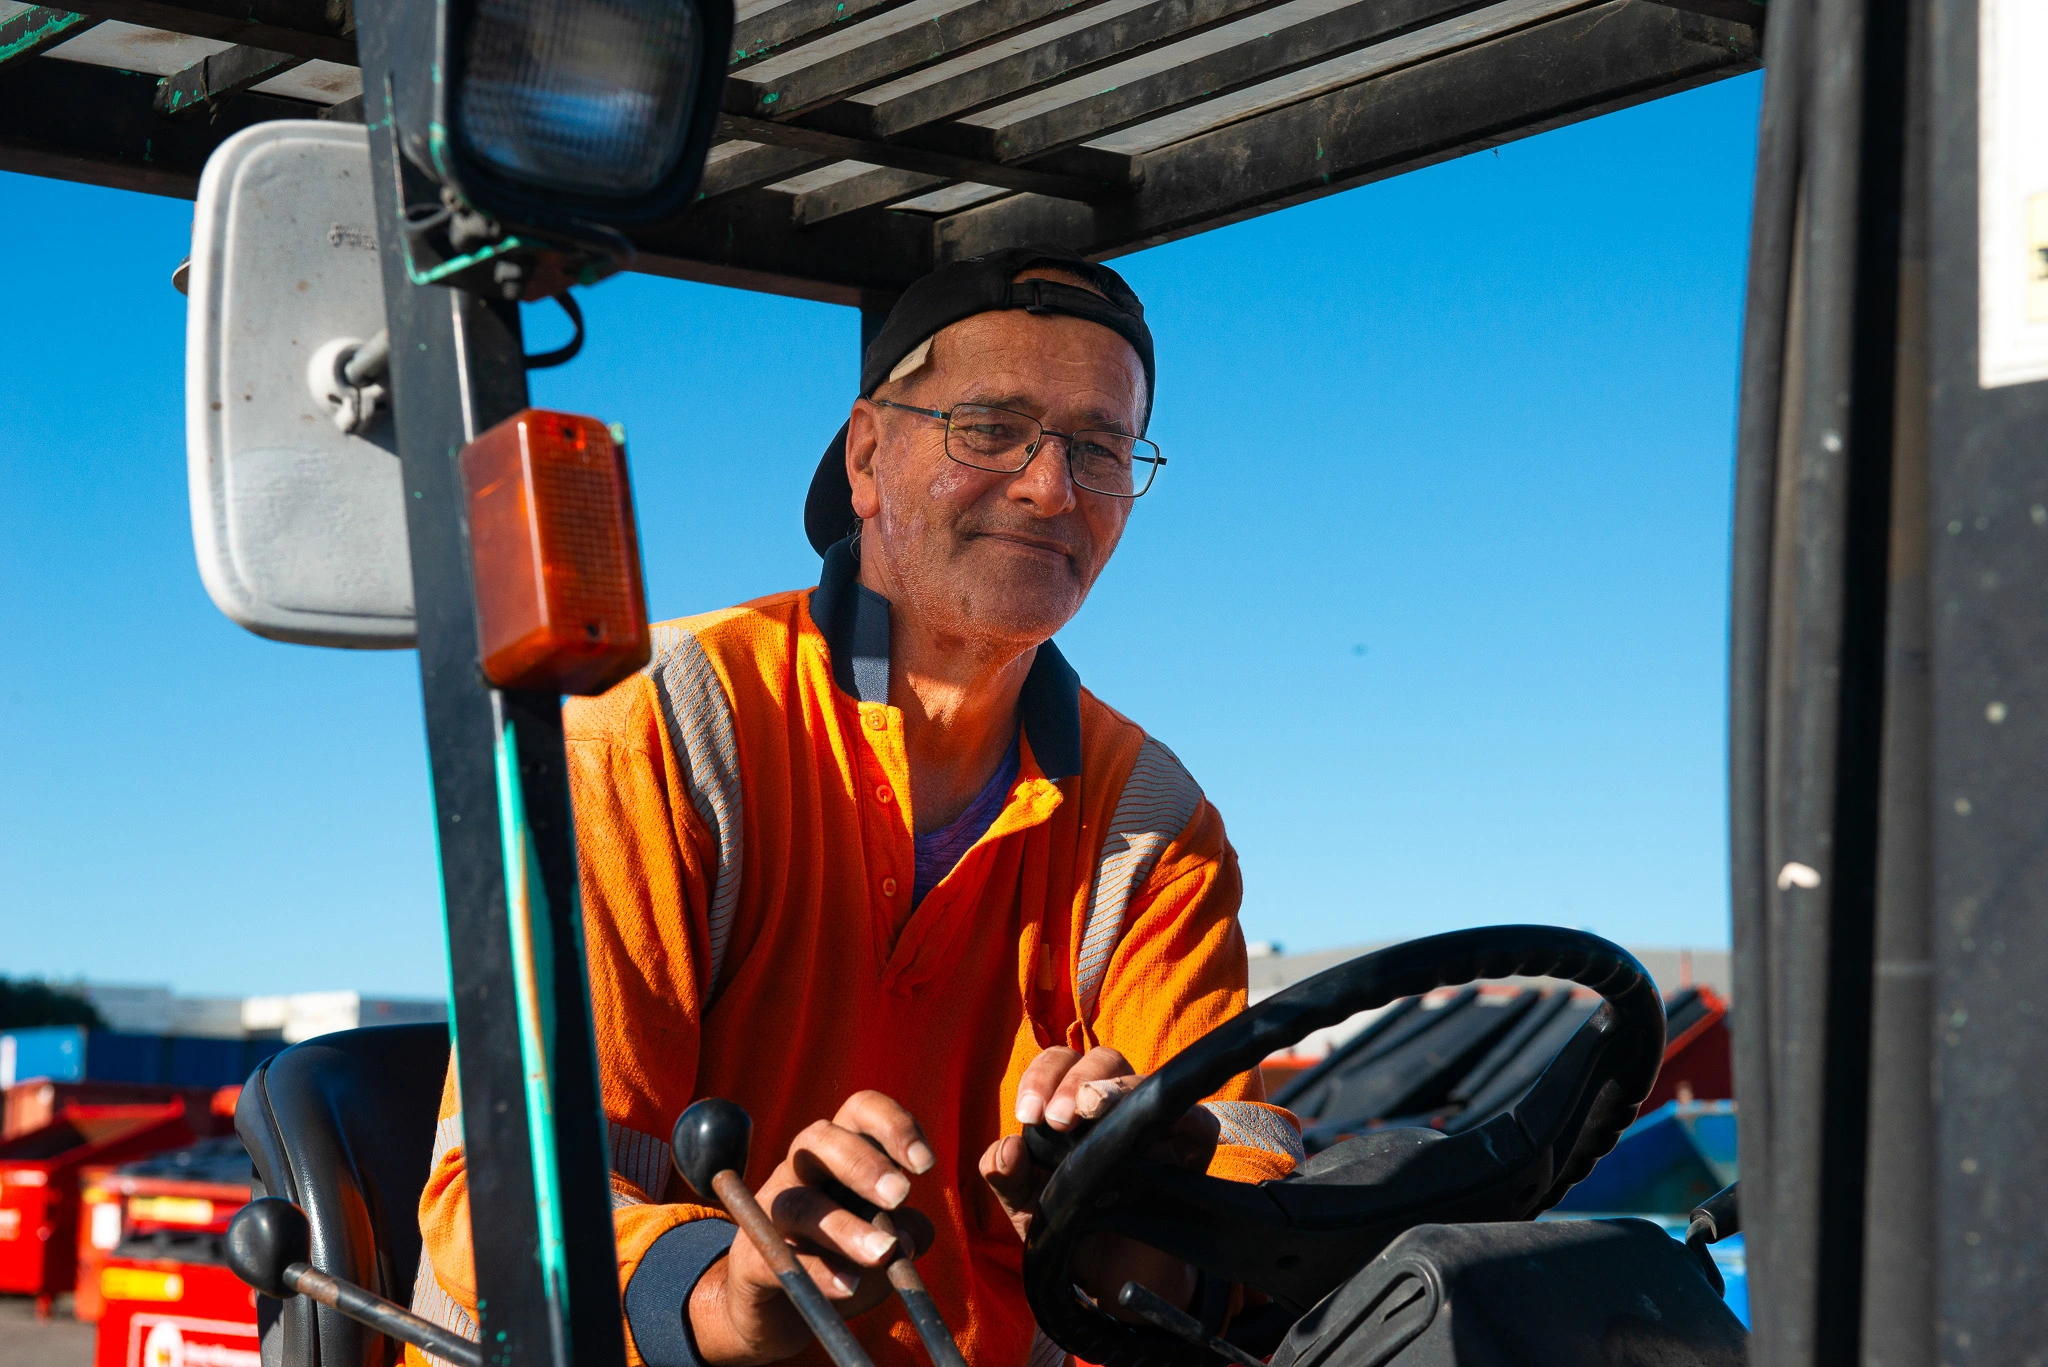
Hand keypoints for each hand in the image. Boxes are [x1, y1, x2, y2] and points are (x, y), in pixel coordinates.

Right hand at [690, 1091, 937, 1365]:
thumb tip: (910, 1236)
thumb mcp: (887, 1241)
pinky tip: (848, 1286)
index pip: (861, 1111)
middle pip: (820, 1140)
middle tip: (900, 1196)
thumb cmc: (845, 1258)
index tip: (925, 1165)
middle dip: (863, 1164)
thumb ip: (908, 1232)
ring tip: (883, 1252)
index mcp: (842, 1150)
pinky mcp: (751, 1257)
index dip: (893, 1126)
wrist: (785, 1310)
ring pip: (799, 1203)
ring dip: (844, 1227)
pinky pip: (779, 1258)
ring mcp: (771, 1210)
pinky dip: (818, 1273)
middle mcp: (801, 1169)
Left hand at [978, 1047, 1218, 1312]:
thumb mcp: (1024, 1205)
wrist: (1107, 1280)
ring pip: (1146, 1083)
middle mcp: (1114, 1104)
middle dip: (1077, 1081)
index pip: (1059, 1063)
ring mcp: (1155, 1124)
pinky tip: (1157, 1135)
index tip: (1028, 1114)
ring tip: (1092, 1112)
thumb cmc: (1067, 1226)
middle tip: (1058, 1119)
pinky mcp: (1192, 1150)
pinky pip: (1198, 1122)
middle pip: (1103, 1059)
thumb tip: (1006, 1148)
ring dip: (1117, 1090)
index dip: (1042, 1077)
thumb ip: (1005, 1176)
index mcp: (1070, 1104)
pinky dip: (1182, 1119)